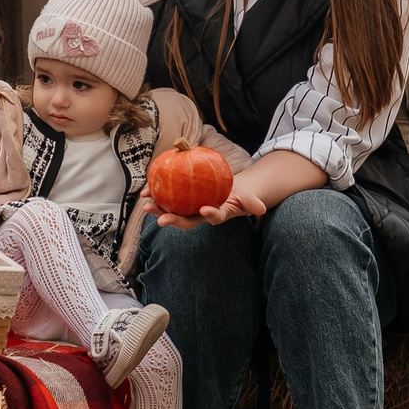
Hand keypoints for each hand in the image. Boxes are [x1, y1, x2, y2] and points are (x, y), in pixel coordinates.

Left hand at [156, 184, 270, 230]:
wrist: (228, 190)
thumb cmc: (238, 195)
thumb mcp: (248, 197)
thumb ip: (253, 203)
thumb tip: (262, 209)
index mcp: (217, 214)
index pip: (214, 217)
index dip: (210, 215)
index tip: (205, 210)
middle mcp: (200, 214)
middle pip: (186, 220)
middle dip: (173, 221)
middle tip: (162, 220)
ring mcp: (189, 208)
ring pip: (172, 211)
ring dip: (159, 209)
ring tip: (146, 204)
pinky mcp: (181, 199)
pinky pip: (168, 197)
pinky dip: (157, 193)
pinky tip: (146, 188)